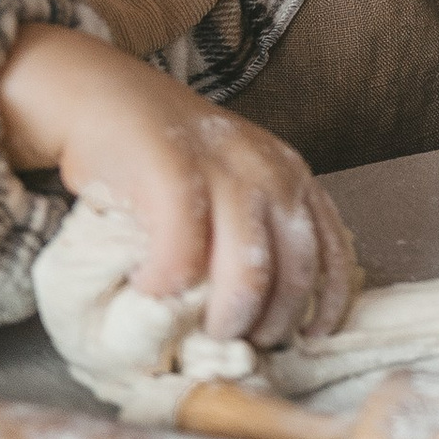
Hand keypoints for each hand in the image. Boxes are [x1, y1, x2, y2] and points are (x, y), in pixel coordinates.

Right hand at [0, 24, 355, 348]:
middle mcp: (270, 170)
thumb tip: (268, 311)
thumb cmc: (167, 155)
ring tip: (203, 330)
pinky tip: (149, 286)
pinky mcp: (174, 174)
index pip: (332, 251)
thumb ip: (256, 227)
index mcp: (291, 175)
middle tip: (237, 339)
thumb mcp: (233, 182)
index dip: (327, 305)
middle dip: (270, 323)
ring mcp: (225, 170)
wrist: (106, 99)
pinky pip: (184, 258)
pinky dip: (166, 286)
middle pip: (295, 272)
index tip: (310, 339)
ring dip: (229, 317)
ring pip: (250, 273)